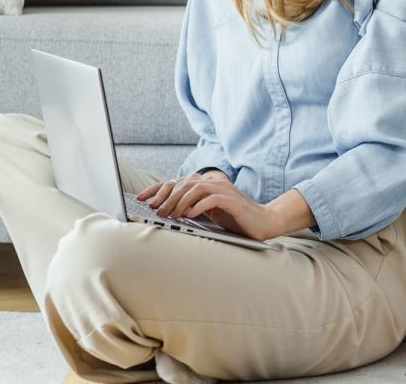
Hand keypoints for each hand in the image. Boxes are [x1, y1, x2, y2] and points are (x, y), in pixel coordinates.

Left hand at [136, 173, 286, 240]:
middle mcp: (214, 183)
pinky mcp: (232, 200)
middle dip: (166, 197)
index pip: (177, 181)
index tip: (141, 198)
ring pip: (195, 189)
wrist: (264, 222)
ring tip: (169, 215)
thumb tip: (166, 212)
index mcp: (206, 184)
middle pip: (183, 183)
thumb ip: (193, 207)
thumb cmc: (236, 219)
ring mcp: (223, 190)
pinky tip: (189, 215)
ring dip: (179, 202)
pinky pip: (211, 199)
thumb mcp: (209, 213)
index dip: (158, 188)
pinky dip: (198, 206)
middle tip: (155, 211)